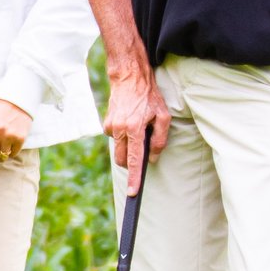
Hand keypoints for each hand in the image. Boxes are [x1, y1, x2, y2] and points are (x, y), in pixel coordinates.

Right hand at [103, 69, 169, 194]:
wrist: (129, 78)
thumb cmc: (149, 96)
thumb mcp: (163, 117)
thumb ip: (160, 139)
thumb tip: (152, 158)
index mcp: (134, 128)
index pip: (134, 159)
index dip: (134, 177)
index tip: (132, 192)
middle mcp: (119, 129)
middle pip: (122, 160)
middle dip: (130, 164)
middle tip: (142, 153)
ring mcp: (110, 126)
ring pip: (118, 149)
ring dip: (128, 147)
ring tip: (138, 128)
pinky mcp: (106, 123)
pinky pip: (115, 139)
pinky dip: (123, 137)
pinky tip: (130, 122)